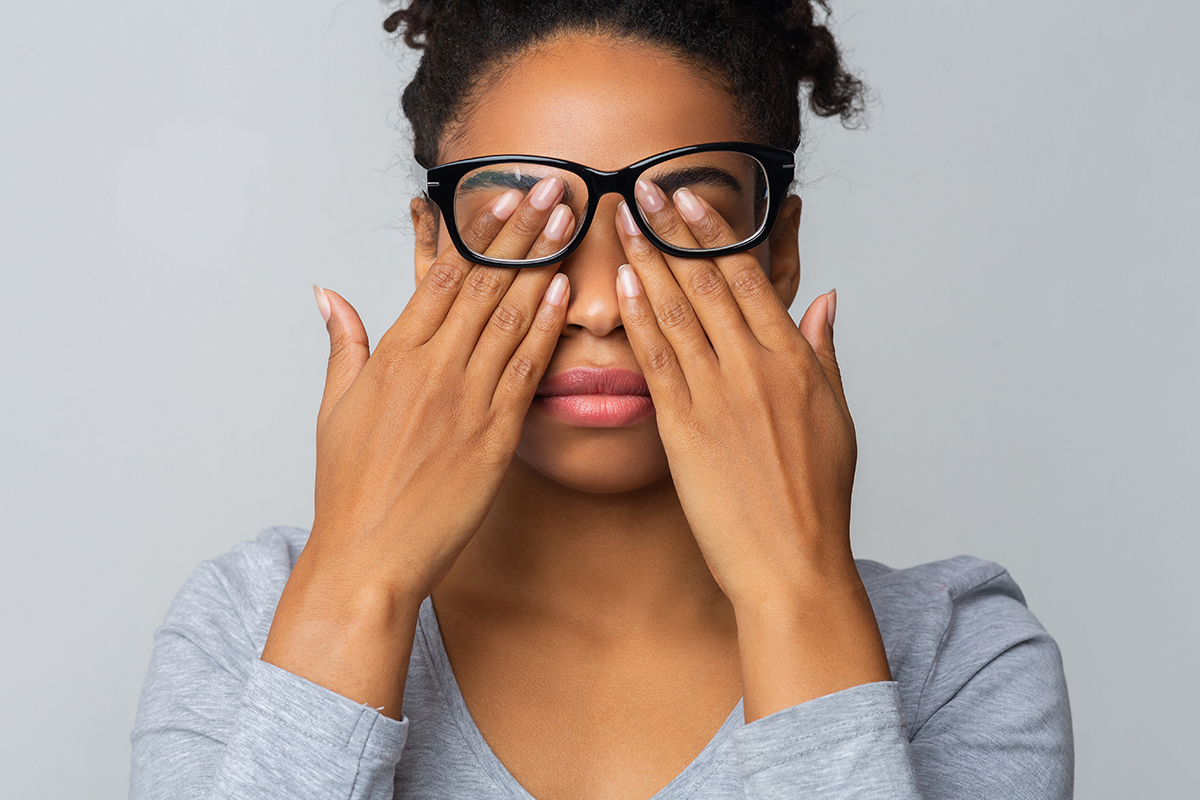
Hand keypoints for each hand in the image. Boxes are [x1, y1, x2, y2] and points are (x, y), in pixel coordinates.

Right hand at [262, 178, 573, 714]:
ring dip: (542, 264)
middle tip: (553, 187)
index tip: (505, 195)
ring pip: (509, 317)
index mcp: (394, 355)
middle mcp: (432, 368)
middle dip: (521, 231)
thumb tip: (328, 294)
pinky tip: (563, 293)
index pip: (444, 277)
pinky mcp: (494, 436)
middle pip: (483, 284)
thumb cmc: (350, 486)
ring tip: (568, 222)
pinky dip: (544, 329)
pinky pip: (524, 371)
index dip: (479, 233)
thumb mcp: (335, 406)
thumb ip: (343, 344)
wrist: (369, 554)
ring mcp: (465, 399)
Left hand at [614, 182, 888, 717]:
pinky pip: (658, 360)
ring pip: (678, 311)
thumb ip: (824, 351)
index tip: (689, 196)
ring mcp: (719, 395)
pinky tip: (622, 285)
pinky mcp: (685, 429)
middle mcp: (757, 366)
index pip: (749, 277)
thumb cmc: (816, 498)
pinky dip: (640, 318)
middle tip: (641, 185)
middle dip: (671, 229)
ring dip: (646, 259)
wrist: (792, 563)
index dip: (715, 232)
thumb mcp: (837, 417)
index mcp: (795, 359)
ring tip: (621, 218)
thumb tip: (824, 298)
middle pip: (707, 281)